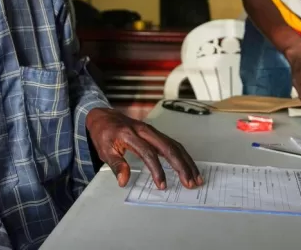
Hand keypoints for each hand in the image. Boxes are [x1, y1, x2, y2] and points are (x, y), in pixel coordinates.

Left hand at [86, 108, 202, 189]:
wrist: (105, 116)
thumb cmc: (104, 134)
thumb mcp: (104, 150)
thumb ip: (116, 165)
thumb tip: (124, 181)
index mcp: (131, 134)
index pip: (148, 153)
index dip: (157, 169)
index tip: (162, 184)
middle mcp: (145, 131)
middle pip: (168, 147)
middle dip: (181, 166)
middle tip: (189, 182)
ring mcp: (152, 131)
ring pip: (174, 145)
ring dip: (187, 162)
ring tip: (196, 178)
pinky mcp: (156, 133)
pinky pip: (173, 143)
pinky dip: (183, 156)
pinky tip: (189, 166)